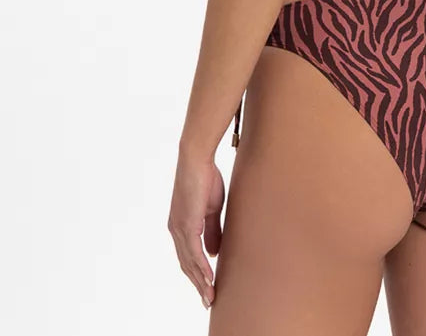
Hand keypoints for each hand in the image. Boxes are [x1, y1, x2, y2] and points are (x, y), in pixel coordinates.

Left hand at [167, 150, 224, 309]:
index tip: (207, 287)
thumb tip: (214, 252)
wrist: (196, 159)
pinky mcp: (186, 224)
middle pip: (186, 264)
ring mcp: (179, 228)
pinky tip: (209, 278)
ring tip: (210, 295)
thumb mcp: (211, 209)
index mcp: (181, 226)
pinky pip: (193, 252)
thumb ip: (212, 230)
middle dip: (198, 284)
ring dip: (200, 281)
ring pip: (189, 262)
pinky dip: (201, 267)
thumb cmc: (204, 178)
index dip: (197, 273)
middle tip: (208, 300)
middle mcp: (176, 230)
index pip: (188, 256)